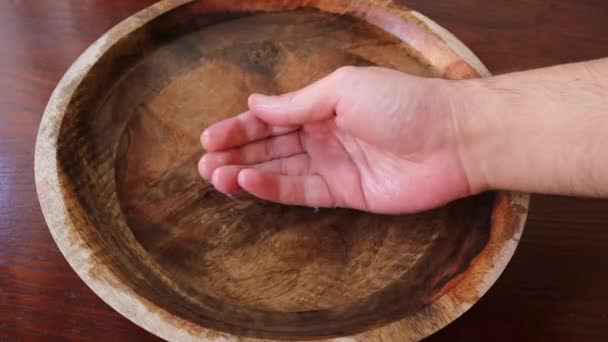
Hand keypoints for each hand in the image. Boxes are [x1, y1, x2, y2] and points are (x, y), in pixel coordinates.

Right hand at [198, 66, 474, 213]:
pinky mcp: (346, 193)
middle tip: (203, 163)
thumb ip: (297, 103)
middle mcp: (324, 135)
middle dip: (236, 153)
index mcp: (323, 106)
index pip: (272, 118)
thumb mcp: (343, 90)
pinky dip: (274, 188)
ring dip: (246, 173)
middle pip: (271, 146)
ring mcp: (334, 165)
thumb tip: (255, 103)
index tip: (207, 137)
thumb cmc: (402, 102)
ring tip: (215, 176)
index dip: (239, 128)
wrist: (453, 139)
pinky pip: (303, 192)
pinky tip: (248, 183)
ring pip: (281, 170)